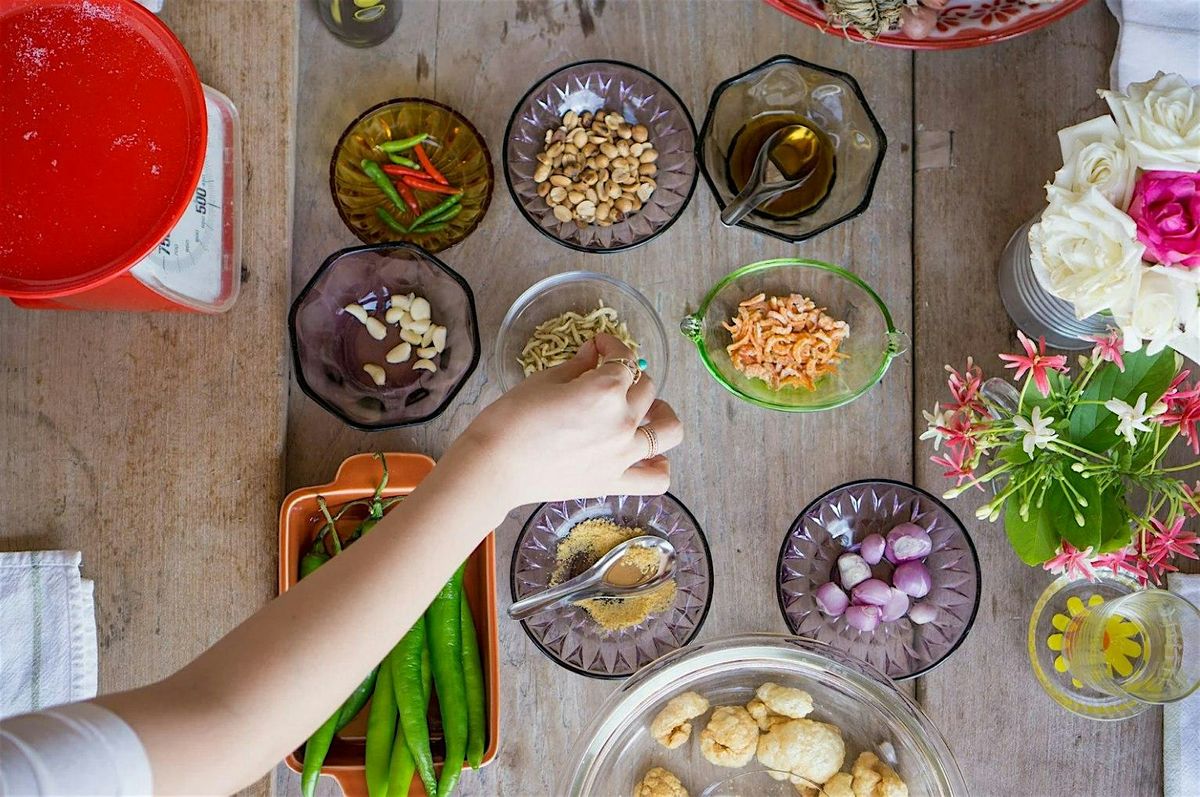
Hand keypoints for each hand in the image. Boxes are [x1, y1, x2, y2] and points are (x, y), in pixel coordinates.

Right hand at [449, 334, 682, 507]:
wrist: (493, 467)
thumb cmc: (510, 419)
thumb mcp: (544, 381)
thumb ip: (578, 367)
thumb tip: (594, 354)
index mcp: (605, 390)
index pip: (623, 358)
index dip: (611, 345)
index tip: (599, 346)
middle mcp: (622, 420)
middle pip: (646, 388)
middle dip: (629, 376)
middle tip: (608, 378)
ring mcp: (623, 454)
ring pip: (668, 429)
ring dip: (661, 414)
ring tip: (644, 412)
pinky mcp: (613, 482)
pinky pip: (657, 478)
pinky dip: (659, 464)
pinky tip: (646, 454)